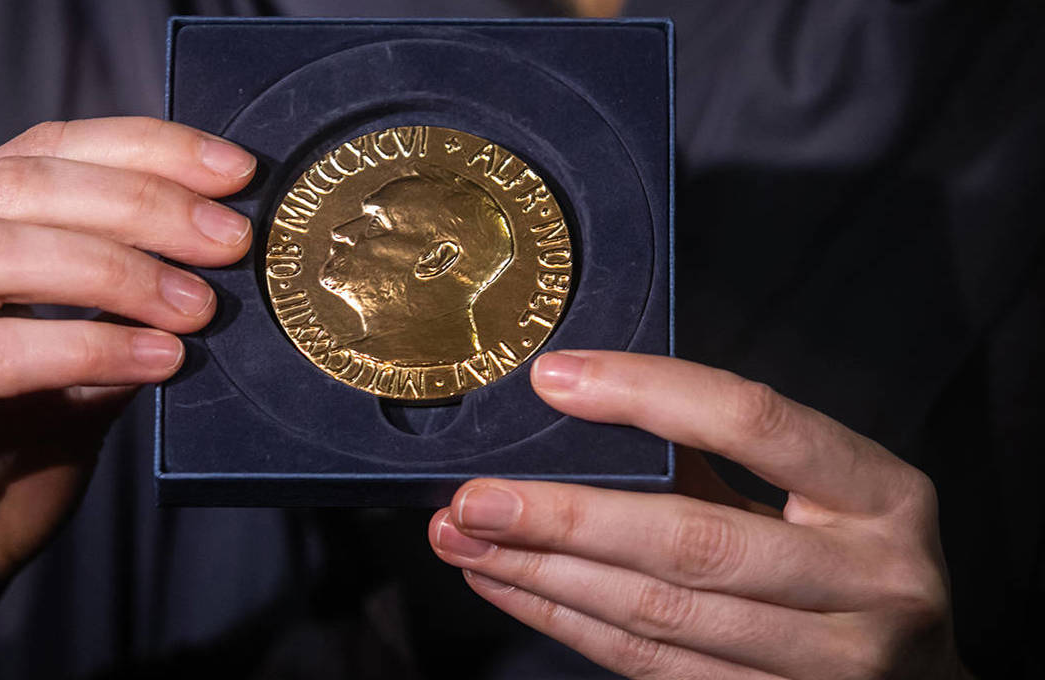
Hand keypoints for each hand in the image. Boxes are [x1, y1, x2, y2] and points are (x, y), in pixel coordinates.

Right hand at [0, 118, 255, 677]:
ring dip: (116, 271)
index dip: (142, 149)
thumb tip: (217, 264)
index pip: (37, 153)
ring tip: (201, 307)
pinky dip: (84, 348)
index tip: (235, 172)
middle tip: (232, 241)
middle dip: (142, 204)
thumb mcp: (80, 381)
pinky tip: (156, 360)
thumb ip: (124, 317)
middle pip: (17, 184)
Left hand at [429, 351, 968, 678]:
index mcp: (883, 497)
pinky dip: (566, 622)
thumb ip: (720, 454)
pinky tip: (510, 585)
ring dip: (544, 575)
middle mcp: (872, 583)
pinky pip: (649, 667)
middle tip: (474, 496)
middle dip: (565, 516)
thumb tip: (576, 413)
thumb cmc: (848, 559)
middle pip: (692, 540)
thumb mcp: (822, 493)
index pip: (754, 422)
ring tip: (466, 539)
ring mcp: (828, 664)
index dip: (648, 393)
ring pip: (658, 615)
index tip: (555, 379)